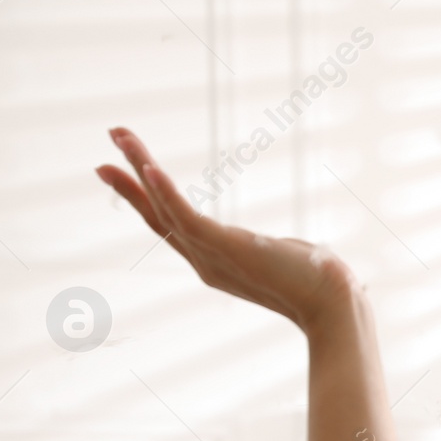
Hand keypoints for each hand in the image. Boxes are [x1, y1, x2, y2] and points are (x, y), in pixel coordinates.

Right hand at [97, 127, 356, 332]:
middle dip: (129, 180)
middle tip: (108, 144)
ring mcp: (211, 256)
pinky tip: (149, 167)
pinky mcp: (225, 247)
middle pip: (156, 214)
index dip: (146, 198)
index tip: (132, 169)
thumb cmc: (318, 283)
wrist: (332, 303)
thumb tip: (284, 248)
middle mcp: (204, 261)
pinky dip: (165, 192)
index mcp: (214, 262)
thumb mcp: (283, 261)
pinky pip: (185, 216)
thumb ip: (270, 252)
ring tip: (120, 136)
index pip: (171, 225)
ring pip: (163, 208)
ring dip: (140, 168)